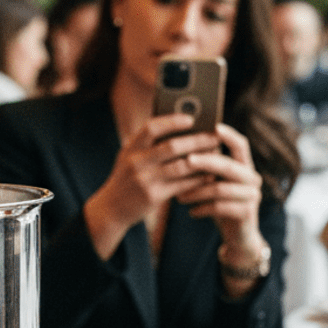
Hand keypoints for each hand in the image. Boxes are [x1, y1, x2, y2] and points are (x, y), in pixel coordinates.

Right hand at [83, 113, 215, 259]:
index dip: (172, 121)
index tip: (191, 118)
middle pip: (172, 147)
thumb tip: (181, 128)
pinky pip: (182, 185)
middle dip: (197, 141)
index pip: (152, 127)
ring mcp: (145, 180)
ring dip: (202, 160)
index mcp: (131, 147)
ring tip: (216, 155)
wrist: (112, 208)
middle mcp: (136, 162)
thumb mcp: (130, 157)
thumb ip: (148, 144)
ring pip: (181, 166)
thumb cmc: (127, 178)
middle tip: (215, 137)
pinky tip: (208, 175)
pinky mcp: (154, 196)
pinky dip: (197, 179)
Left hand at [176, 122, 264, 249]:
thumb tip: (178, 147)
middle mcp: (252, 178)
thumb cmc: (220, 204)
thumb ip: (206, 168)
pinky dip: (202, 208)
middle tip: (185, 161)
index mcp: (244, 166)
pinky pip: (220, 207)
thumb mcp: (214, 183)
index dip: (229, 135)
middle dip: (206, 162)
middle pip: (228, 165)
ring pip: (221, 188)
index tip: (214, 126)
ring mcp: (252, 196)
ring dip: (197, 191)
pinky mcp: (246, 213)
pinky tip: (191, 212)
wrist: (238, 236)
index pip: (241, 144)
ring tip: (178, 196)